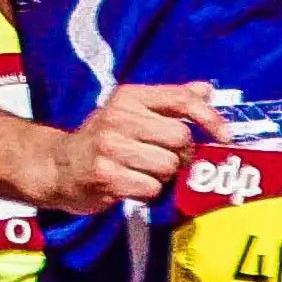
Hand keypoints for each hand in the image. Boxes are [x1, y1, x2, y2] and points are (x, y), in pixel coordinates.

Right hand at [47, 79, 209, 214]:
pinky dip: (148, 192)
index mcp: (129, 97)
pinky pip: (151, 189)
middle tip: (166, 159)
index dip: (210, 118)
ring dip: (163, 176)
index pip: (181, 100)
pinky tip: (131, 185)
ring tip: (144, 172)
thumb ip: (170, 101)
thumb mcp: (131, 111)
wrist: (57, 166)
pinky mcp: (105, 176)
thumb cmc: (102, 139)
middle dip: (181, 154)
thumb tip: (207, 89)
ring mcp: (109, 147)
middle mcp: (118, 117)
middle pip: (180, 138)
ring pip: (168, 166)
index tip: (224, 137)